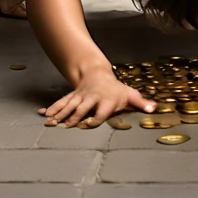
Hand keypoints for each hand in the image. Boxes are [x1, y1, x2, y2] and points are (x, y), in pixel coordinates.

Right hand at [37, 68, 155, 126]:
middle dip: (73, 116)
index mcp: (106, 100)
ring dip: (59, 113)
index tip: (88, 124)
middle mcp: (91, 98)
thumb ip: (141, 103)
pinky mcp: (72, 97)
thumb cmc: (115, 89)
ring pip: (69, 105)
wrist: (97, 72)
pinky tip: (43, 114)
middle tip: (65, 126)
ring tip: (50, 122)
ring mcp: (80, 97)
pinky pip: (61, 102)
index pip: (101, 111)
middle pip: (82, 108)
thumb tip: (154, 109)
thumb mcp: (129, 94)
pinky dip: (52, 107)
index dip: (95, 117)